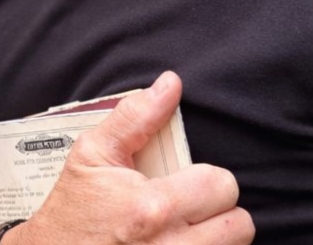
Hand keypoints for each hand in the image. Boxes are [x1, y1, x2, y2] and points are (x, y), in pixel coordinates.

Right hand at [12, 71, 254, 244]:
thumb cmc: (73, 209)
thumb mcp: (93, 153)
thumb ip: (135, 116)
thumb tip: (171, 82)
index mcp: (151, 208)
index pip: (221, 186)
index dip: (210, 179)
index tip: (190, 182)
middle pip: (239, 226)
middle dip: (220, 213)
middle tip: (193, 208)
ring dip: (216, 239)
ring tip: (188, 231)